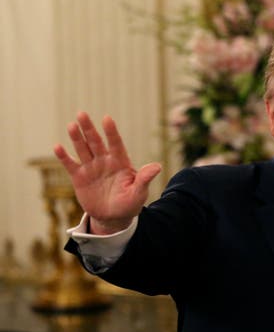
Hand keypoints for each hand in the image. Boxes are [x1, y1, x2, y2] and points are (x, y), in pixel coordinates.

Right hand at [53, 112, 161, 234]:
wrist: (113, 217)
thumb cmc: (130, 203)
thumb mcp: (139, 192)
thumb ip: (145, 179)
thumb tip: (158, 167)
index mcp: (121, 162)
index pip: (116, 144)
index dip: (111, 132)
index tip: (107, 119)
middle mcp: (105, 161)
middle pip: (96, 142)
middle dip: (89, 128)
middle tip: (82, 113)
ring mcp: (91, 168)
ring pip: (83, 149)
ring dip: (77, 138)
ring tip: (71, 125)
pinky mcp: (79, 177)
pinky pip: (70, 164)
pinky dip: (64, 156)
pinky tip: (57, 147)